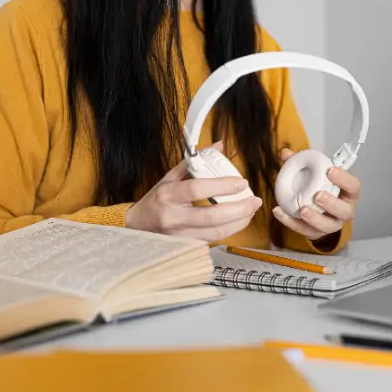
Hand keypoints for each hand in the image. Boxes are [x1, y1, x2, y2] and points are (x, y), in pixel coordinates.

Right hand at [126, 141, 262, 241]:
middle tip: (255, 200)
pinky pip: (214, 239)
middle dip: (239, 209)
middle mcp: (174, 217)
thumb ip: (195, 162)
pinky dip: (230, 230)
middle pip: (212, 217)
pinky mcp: (187, 245)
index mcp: (168, 195)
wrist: (136, 227)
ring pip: (217, 233)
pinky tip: (239, 220)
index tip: (241, 182)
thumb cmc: (156, 200)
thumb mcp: (169, 178)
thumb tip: (219, 146)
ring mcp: (180, 235)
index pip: (197, 189)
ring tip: (251, 210)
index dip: (222, 186)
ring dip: (239, 222)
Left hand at [272, 148, 360, 240]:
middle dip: (332, 204)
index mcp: (348, 194)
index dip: (344, 179)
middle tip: (318, 196)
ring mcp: (331, 225)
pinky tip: (279, 212)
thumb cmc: (321, 186)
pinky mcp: (316, 233)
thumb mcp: (316, 173)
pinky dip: (291, 222)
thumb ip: (302, 161)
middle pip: (344, 211)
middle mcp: (344, 211)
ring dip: (314, 219)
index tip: (330, 170)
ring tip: (302, 209)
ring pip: (327, 226)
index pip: (353, 187)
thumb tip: (285, 153)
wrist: (317, 209)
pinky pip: (305, 231)